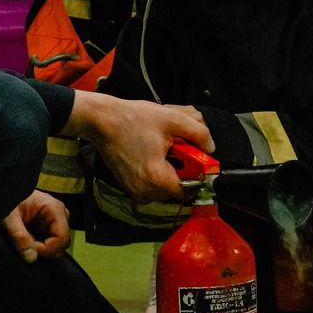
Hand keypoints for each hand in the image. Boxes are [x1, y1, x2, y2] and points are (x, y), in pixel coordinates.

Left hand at [1, 190, 70, 261]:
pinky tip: (26, 239)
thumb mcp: (9, 219)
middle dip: (43, 250)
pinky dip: (37, 246)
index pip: (62, 238)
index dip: (47, 249)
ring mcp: (56, 221)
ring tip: (23, 240)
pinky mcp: (50, 227)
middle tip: (24, 245)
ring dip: (39, 248)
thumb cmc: (7, 201)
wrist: (2, 195)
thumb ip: (19, 237)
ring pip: (55, 245)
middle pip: (61, 243)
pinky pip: (49, 243)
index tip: (28, 250)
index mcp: (55, 208)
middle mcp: (60, 215)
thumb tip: (31, 258)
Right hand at [64, 90, 211, 202]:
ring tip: (162, 149)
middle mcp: (145, 193)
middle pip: (178, 189)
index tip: (195, 158)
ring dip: (170, 171)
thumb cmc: (133, 119)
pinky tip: (152, 154)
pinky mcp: (129, 188)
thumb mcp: (173, 119)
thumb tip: (211, 148)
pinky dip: (157, 173)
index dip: (197, 173)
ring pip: (166, 188)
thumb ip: (199, 133)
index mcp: (157, 179)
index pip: (191, 190)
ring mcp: (135, 193)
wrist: (101, 121)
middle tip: (177, 148)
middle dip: (183, 170)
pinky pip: (153, 186)